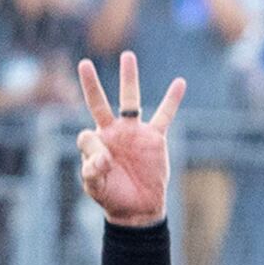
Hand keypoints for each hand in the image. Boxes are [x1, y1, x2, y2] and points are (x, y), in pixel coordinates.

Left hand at [74, 53, 187, 227]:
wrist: (138, 209)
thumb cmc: (112, 197)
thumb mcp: (95, 187)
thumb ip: (92, 171)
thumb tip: (101, 157)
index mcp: (96, 143)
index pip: (87, 135)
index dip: (92, 149)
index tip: (102, 165)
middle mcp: (113, 132)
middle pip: (99, 103)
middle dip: (90, 84)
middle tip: (84, 64)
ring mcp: (134, 132)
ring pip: (130, 101)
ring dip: (129, 79)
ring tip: (127, 56)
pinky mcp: (155, 138)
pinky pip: (164, 115)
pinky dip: (172, 100)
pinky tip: (180, 83)